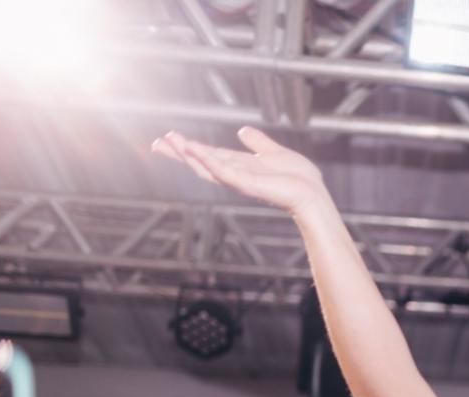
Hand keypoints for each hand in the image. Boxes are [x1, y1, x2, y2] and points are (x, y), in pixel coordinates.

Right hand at [152, 127, 328, 216]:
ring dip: (188, 154)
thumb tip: (243, 130)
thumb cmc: (298, 178)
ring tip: (170, 141)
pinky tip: (195, 150)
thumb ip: (258, 142)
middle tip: (156, 144)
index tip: (167, 139)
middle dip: (179, 153)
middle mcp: (236, 174)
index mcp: (239, 166)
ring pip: (207, 167)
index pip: (208, 155)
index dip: (188, 148)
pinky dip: (209, 161)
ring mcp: (239, 180)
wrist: (312, 193)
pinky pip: (224, 172)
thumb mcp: (273, 152)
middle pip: (200, 162)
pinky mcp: (248, 185)